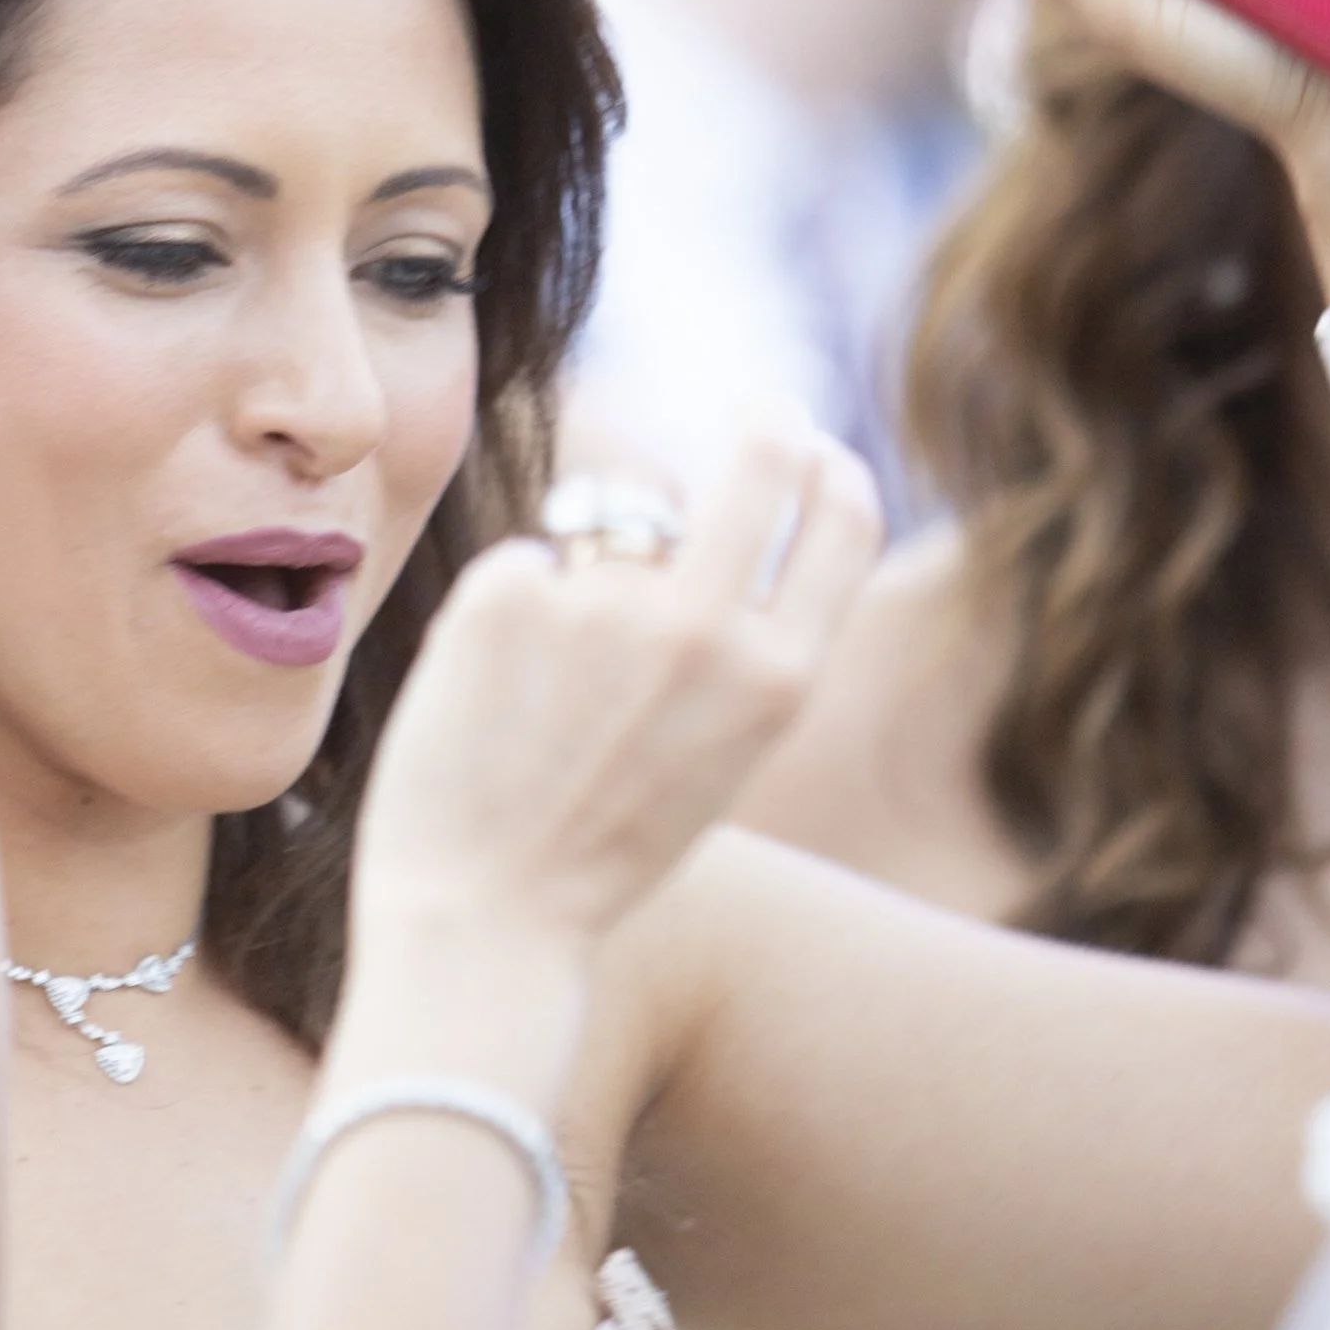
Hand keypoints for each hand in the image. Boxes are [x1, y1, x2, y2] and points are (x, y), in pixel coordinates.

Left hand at [352, 421, 881, 984]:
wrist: (485, 921)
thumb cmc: (596, 851)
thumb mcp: (716, 756)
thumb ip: (733, 647)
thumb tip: (706, 525)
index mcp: (778, 681)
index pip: (844, 519)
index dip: (830, 466)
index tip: (806, 442)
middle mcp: (705, 629)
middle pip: (760, 459)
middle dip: (765, 420)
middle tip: (752, 409)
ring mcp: (606, 605)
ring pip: (608, 529)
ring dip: (582, 581)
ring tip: (543, 701)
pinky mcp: (507, 594)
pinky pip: (521, 567)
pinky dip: (501, 617)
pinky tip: (484, 704)